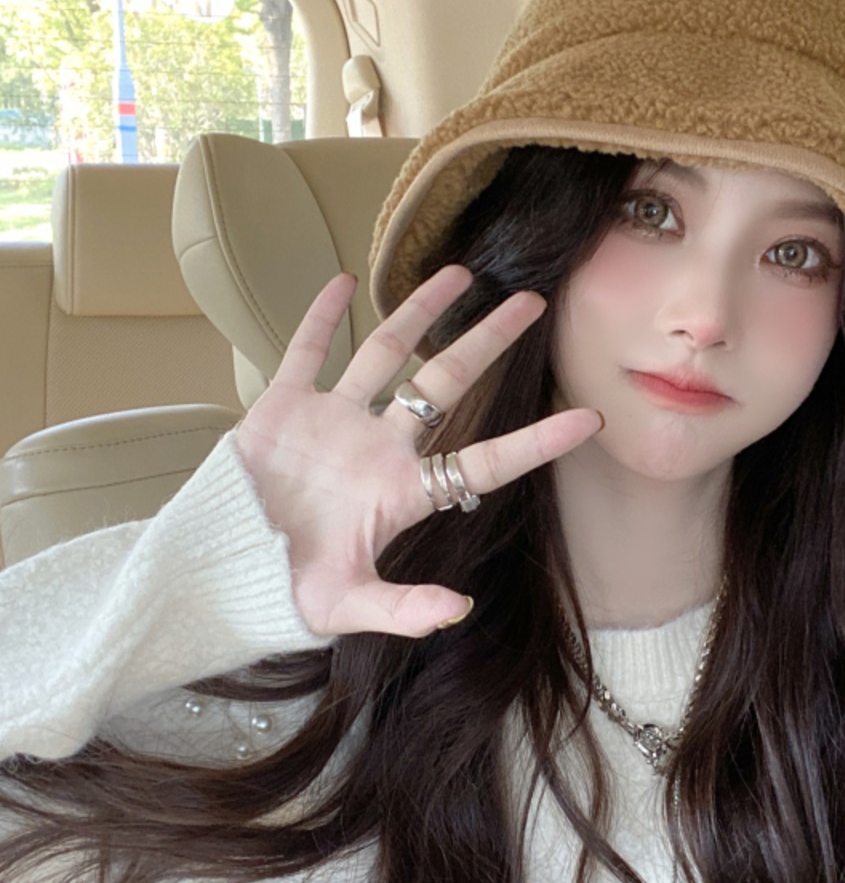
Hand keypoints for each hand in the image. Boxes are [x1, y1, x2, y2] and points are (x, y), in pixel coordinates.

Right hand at [232, 267, 600, 638]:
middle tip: (532, 303)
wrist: (217, 573)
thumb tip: (458, 610)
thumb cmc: (284, 594)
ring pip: (386, 353)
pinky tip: (341, 281)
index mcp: (403, 492)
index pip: (485, 459)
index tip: (588, 419)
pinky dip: (321, 319)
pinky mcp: (282, 409)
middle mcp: (379, 448)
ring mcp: (333, 422)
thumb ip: (403, 608)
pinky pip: (307, 354)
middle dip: (488, 342)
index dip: (536, 441)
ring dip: (419, 312)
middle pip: (446, 383)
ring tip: (459, 272)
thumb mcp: (345, 606)